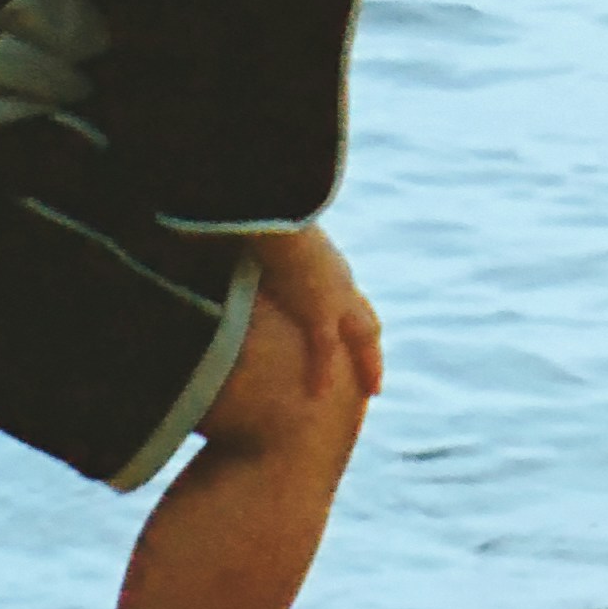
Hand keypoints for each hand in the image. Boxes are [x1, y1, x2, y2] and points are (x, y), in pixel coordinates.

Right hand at [249, 226, 389, 398]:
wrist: (273, 211)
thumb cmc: (262, 214)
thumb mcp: (266, 233)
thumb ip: (260, 247)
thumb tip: (233, 250)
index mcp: (328, 260)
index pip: (347, 293)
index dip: (352, 313)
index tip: (353, 331)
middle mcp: (339, 278)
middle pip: (365, 319)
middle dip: (370, 344)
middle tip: (374, 370)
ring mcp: (334, 295)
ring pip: (362, 337)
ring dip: (368, 363)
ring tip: (372, 390)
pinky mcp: (318, 310)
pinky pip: (323, 351)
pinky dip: (321, 373)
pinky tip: (319, 396)